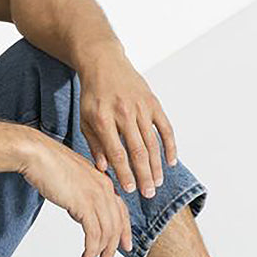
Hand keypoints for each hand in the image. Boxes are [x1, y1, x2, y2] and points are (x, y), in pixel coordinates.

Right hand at [19, 129, 131, 256]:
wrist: (36, 154)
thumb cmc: (47, 164)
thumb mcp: (72, 180)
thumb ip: (82, 195)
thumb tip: (81, 214)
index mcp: (103, 181)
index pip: (121, 210)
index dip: (124, 230)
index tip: (124, 246)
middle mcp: (104, 188)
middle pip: (117, 224)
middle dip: (113, 247)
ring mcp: (96, 196)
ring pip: (107, 232)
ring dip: (101, 252)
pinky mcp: (85, 204)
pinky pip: (94, 234)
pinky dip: (92, 249)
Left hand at [78, 42, 177, 197]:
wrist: (104, 61)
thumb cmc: (93, 95)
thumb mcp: (85, 119)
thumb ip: (94, 145)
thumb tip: (104, 169)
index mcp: (103, 119)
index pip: (117, 153)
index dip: (125, 173)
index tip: (130, 190)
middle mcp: (124, 113)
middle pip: (137, 151)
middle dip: (144, 176)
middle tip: (149, 194)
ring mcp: (141, 107)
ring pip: (152, 143)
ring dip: (156, 166)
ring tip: (158, 183)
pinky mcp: (153, 102)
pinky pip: (165, 128)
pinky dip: (170, 146)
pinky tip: (171, 162)